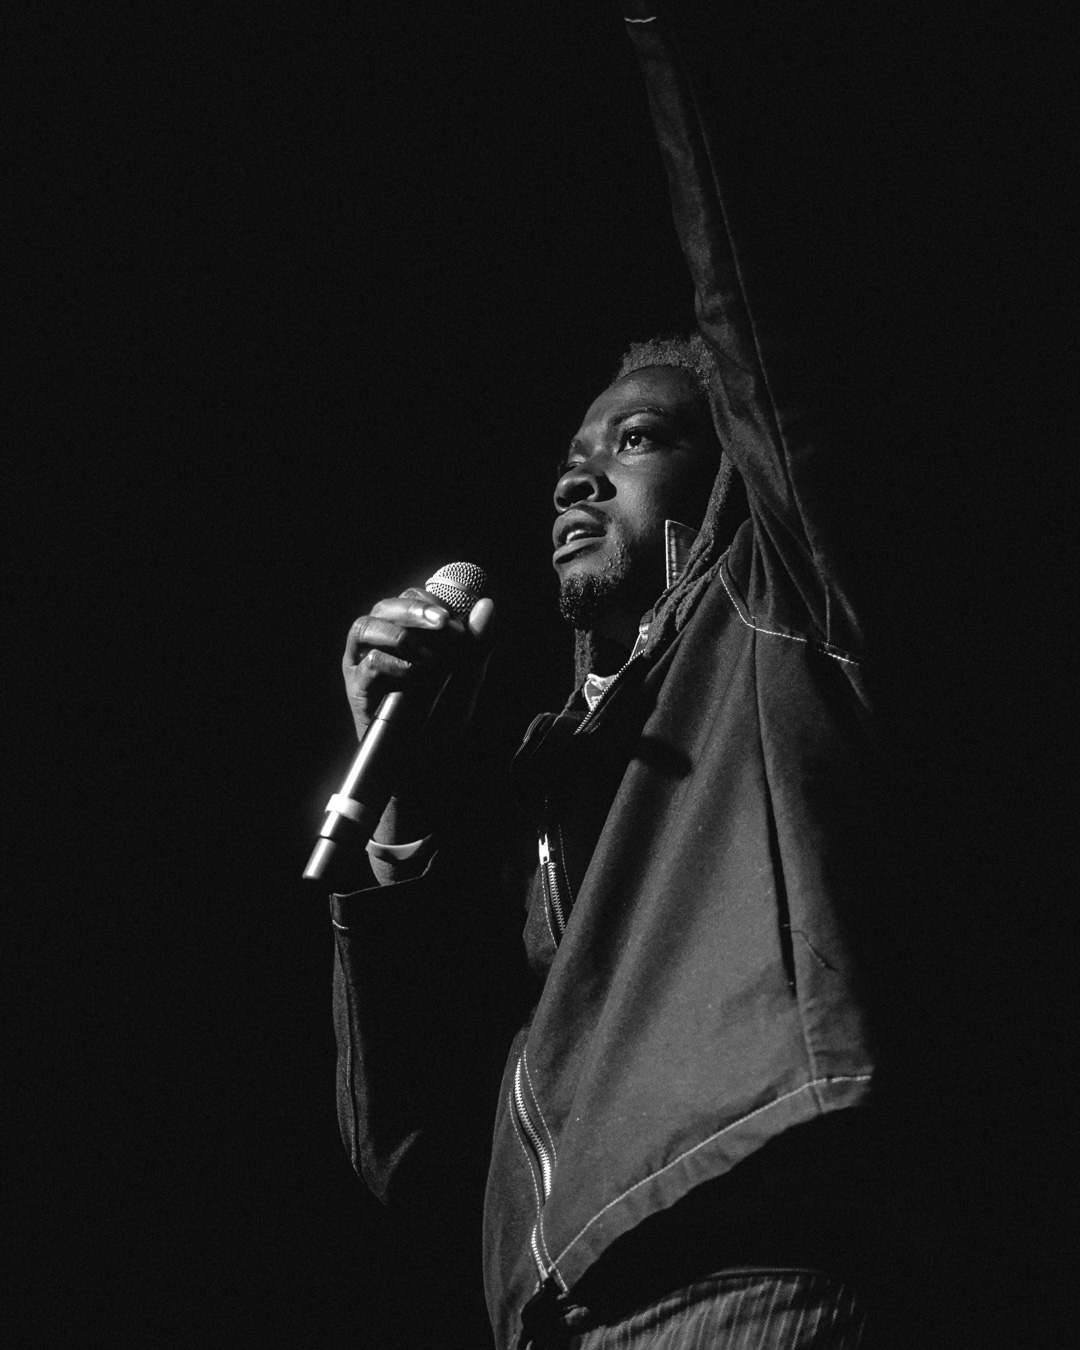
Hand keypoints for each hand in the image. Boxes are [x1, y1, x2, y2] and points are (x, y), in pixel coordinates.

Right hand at [343, 588, 495, 743]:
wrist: (424, 766)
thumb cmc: (441, 722)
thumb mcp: (466, 680)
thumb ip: (475, 645)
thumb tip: (487, 605)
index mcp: (406, 636)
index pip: (411, 599)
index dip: (432, 602)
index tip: (455, 620)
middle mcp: (381, 644)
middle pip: (386, 606)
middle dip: (415, 610)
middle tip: (443, 622)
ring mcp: (364, 664)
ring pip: (365, 626)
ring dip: (400, 634)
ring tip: (429, 657)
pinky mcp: (357, 688)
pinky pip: (367, 663)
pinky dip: (393, 664)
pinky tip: (414, 675)